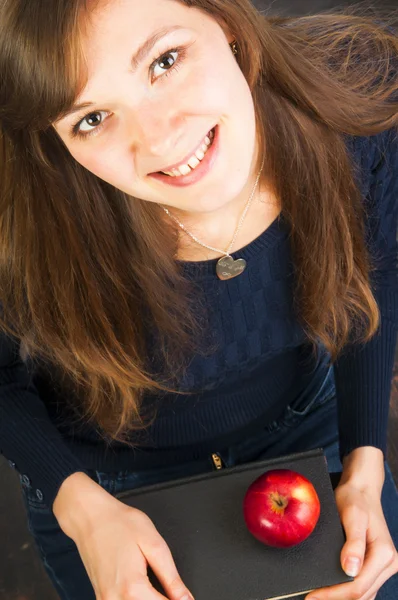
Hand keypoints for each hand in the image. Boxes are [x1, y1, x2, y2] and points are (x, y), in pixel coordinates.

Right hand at [53, 473, 193, 599]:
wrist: (90, 517)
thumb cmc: (119, 524)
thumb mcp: (153, 544)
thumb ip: (172, 578)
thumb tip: (186, 599)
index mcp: (132, 588)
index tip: (185, 597)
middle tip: (171, 589)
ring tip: (158, 588)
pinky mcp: (101, 598)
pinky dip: (136, 598)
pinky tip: (143, 590)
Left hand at [305, 480, 397, 599]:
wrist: (361, 490)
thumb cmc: (355, 499)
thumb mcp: (353, 515)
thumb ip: (354, 542)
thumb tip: (351, 570)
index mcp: (385, 554)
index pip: (358, 586)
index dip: (333, 595)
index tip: (312, 596)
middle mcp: (389, 564)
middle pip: (361, 594)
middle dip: (335, 599)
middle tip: (309, 598)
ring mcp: (384, 567)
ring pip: (364, 594)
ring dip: (342, 598)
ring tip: (317, 596)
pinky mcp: (377, 566)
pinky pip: (364, 587)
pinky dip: (348, 592)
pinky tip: (331, 590)